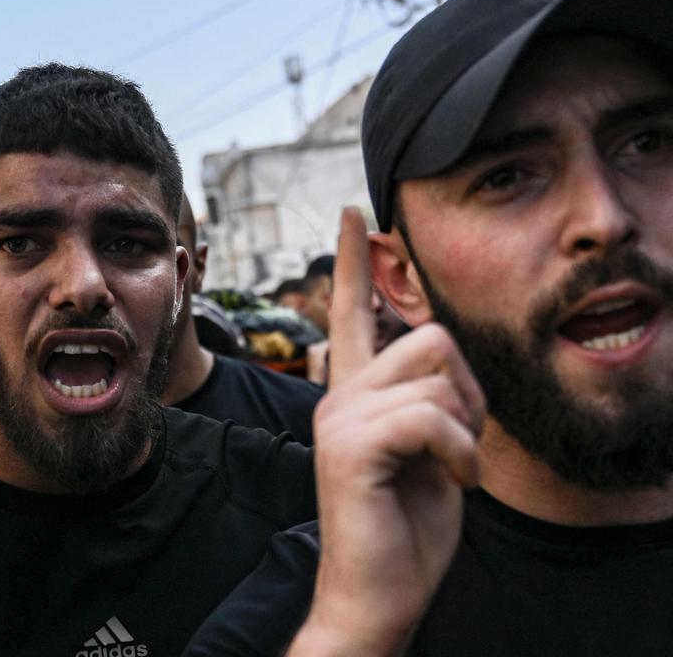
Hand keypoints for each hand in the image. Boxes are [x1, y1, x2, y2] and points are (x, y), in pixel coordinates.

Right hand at [291, 208, 485, 655]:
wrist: (377, 592)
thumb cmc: (405, 526)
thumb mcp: (427, 449)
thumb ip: (426, 398)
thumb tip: (442, 354)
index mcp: (353, 393)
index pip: (352, 312)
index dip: (354, 262)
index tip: (355, 213)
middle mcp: (337, 396)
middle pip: (432, 338)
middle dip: (468, 391)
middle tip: (455, 445)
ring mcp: (339, 418)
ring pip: (437, 376)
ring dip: (465, 430)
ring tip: (447, 470)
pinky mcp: (351, 446)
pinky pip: (433, 418)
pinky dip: (460, 454)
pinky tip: (448, 482)